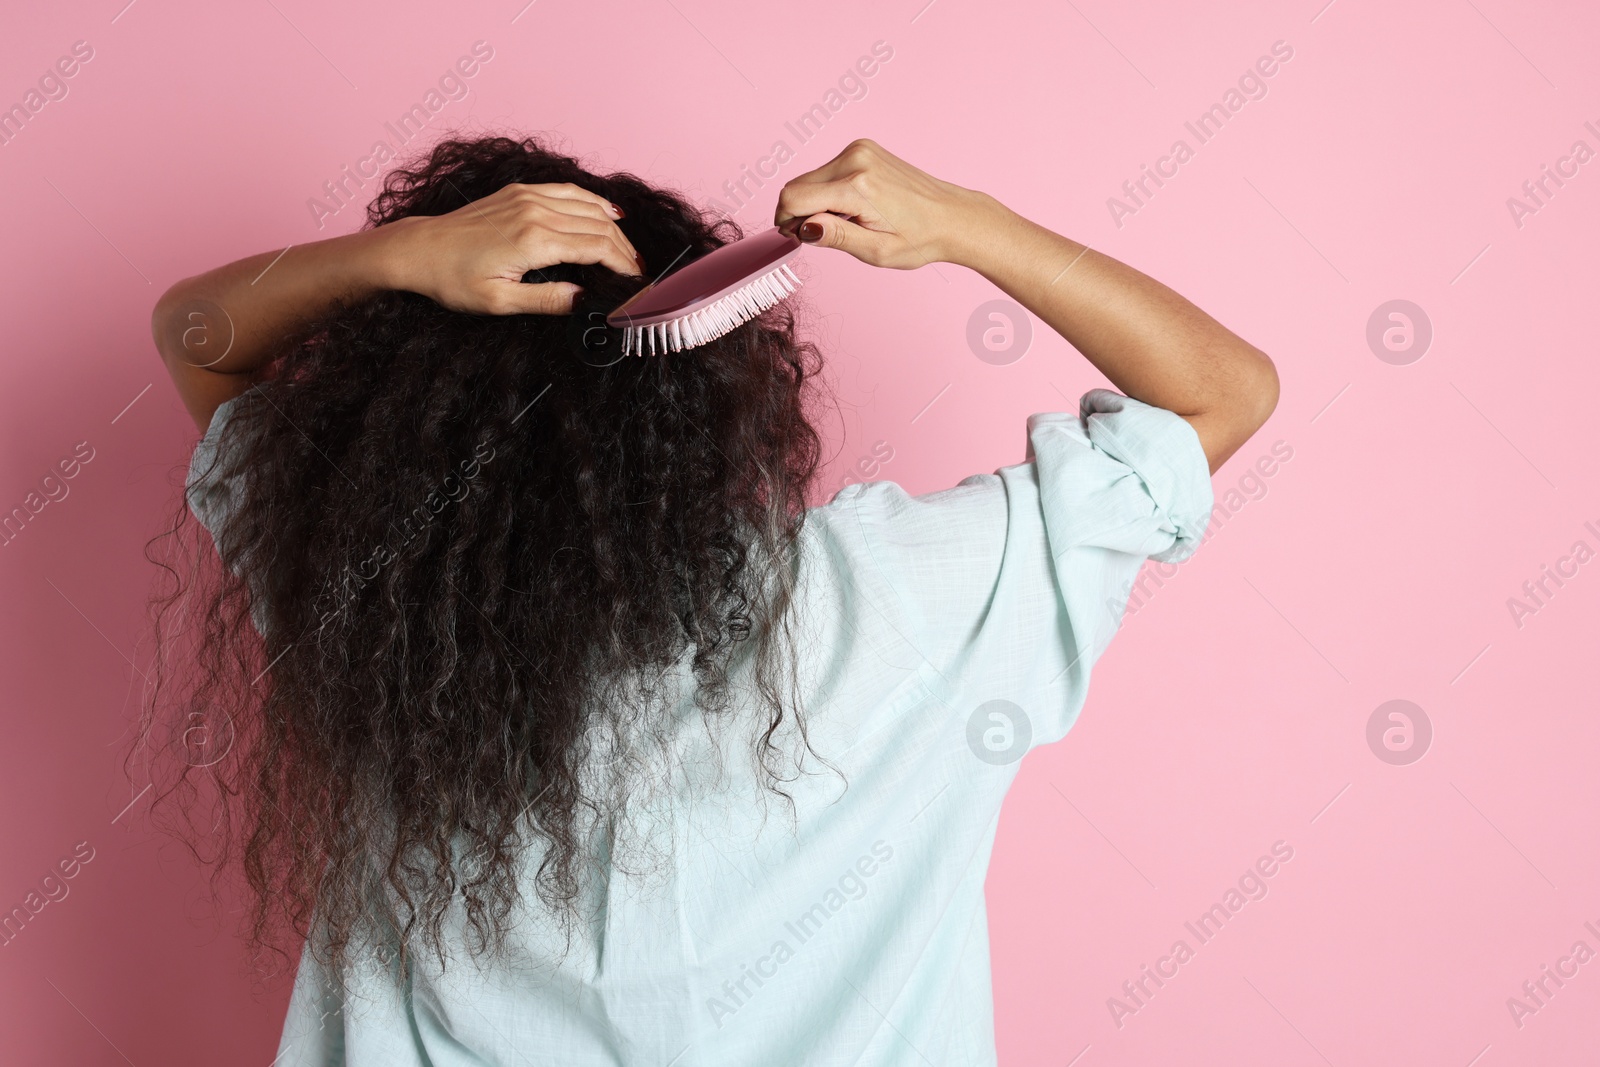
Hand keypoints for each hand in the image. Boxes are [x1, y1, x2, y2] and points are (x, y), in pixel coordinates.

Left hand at [382, 183, 642, 314]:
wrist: (419, 250)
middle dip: (625, 249)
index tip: (637, 282)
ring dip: (613, 227)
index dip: (624, 266)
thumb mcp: (499, 302)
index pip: (597, 249)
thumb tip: (585, 301)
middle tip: (639, 271)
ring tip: (628, 249)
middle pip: (598, 226)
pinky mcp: (519, 192)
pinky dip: (592, 201)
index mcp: (534, 241)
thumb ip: (547, 301)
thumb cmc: (453, 280)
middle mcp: (535, 212)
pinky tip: (607, 212)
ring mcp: (527, 197)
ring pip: (588, 206)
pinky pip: (567, 191)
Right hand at [773, 139, 990, 269]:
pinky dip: (828, 191)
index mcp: (859, 186)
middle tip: (824, 235)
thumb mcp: (876, 251)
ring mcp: (859, 149)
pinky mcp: (862, 148)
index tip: (800, 239)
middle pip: (797, 186)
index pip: (794, 198)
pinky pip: (826, 172)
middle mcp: (856, 159)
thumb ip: (836, 237)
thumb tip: (803, 227)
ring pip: (809, 179)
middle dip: (799, 213)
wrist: (952, 217)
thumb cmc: (920, 239)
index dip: (787, 223)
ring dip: (815, 202)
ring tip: (846, 222)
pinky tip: (852, 207)